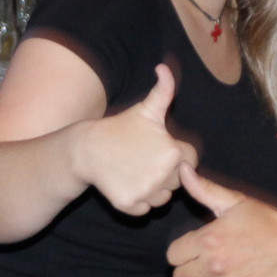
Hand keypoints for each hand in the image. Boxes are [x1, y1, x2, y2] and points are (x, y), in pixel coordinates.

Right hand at [83, 64, 196, 215]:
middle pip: (177, 182)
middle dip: (165, 173)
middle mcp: (163, 175)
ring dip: (153, 189)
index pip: (190, 162)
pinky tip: (125, 183)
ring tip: (134, 170)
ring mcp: (146, 192)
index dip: (175, 155)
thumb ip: (164, 90)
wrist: (86, 149)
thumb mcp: (146, 108)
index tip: (157, 148)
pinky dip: (137, 202)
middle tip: (142, 159)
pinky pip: (145, 210)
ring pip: (162, 198)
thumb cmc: (120, 128)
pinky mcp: (130, 205)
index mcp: (173, 152)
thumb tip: (164, 66)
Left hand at [168, 165, 276, 276]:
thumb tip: (181, 169)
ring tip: (217, 276)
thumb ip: (204, 189)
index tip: (195, 249)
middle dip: (189, 271)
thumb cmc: (268, 220)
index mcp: (208, 238)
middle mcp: (214, 264)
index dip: (182, 252)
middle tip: (205, 264)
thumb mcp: (235, 201)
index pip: (172, 256)